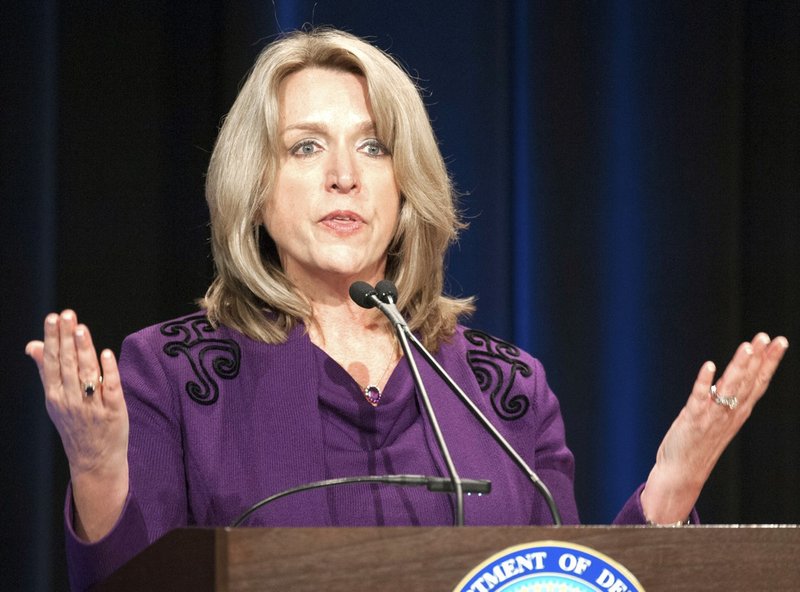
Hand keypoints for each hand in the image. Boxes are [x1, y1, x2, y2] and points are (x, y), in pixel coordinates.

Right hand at [26, 310, 129, 540]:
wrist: (94, 461)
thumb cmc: (75, 425)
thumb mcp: (55, 400)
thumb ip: (47, 371)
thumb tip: (33, 345)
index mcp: (55, 395)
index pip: (52, 362)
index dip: (53, 339)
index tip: (53, 318)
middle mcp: (71, 400)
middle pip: (68, 364)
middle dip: (66, 339)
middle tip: (67, 315)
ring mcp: (92, 406)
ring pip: (87, 374)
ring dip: (84, 351)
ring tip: (82, 329)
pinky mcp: (113, 411)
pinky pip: (110, 388)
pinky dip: (108, 371)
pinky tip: (106, 354)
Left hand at [641, 332, 788, 523]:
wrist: (682, 472)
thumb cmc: (700, 443)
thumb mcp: (722, 419)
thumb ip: (730, 399)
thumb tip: (739, 375)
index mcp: (738, 412)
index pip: (758, 382)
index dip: (769, 362)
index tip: (779, 342)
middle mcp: (729, 413)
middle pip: (748, 382)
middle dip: (758, 359)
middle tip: (767, 337)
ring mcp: (712, 417)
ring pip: (729, 388)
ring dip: (738, 367)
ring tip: (746, 347)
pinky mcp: (692, 420)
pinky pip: (699, 398)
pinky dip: (704, 382)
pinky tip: (708, 366)